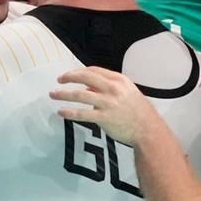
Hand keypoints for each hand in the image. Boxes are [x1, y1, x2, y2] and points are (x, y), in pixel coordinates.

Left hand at [50, 66, 166, 146]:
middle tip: (59, 80)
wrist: (148, 129)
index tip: (70, 74)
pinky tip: (61, 112)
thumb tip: (88, 88)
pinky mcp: (104, 118)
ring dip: (63, 94)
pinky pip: (82, 114)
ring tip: (53, 94)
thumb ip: (109, 88)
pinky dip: (69, 112)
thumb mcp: (127, 93)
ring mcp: (108, 103)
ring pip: (80, 95)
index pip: (94, 70)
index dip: (79, 71)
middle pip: (85, 78)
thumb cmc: (138, 111)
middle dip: (69, 77)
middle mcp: (113, 89)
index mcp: (119, 80)